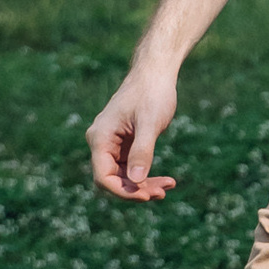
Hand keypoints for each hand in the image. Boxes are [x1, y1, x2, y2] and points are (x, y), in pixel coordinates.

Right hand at [88, 54, 180, 202]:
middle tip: (162, 192)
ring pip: (123, 176)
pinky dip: (145, 175)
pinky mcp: (123, 144)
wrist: (156, 72)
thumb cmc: (152, 93)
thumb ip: (142, 151)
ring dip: (143, 184)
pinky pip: (130, 167)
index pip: (103, 176)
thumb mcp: (150, 123)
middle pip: (113, 179)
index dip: (123, 191)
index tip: (146, 196)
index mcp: (100, 137)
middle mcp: (101, 142)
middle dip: (136, 190)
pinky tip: (165, 180)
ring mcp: (111, 144)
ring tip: (168, 186)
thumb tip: (136, 182)